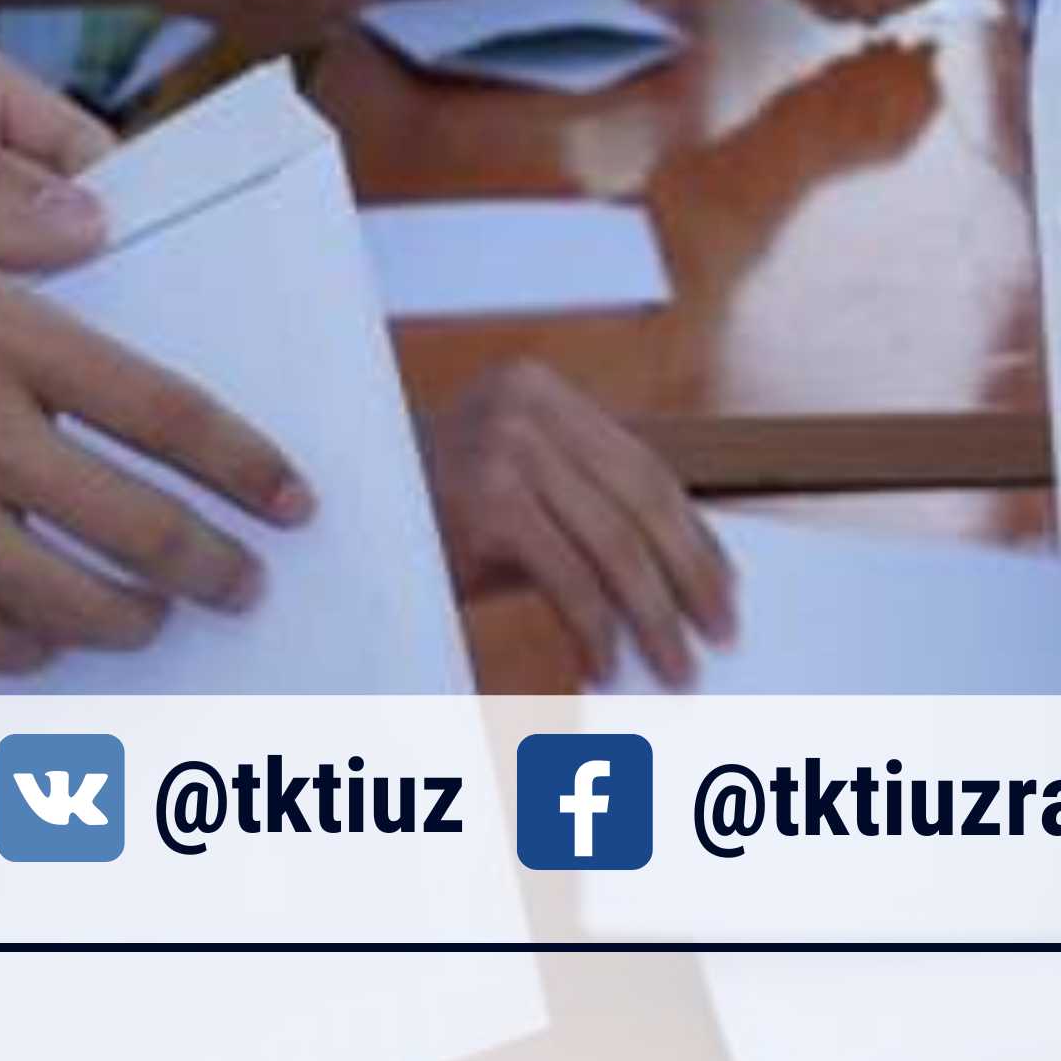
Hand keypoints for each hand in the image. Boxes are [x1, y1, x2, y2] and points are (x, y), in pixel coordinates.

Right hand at [0, 188, 316, 672]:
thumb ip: (1, 219)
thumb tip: (97, 219)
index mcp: (1, 335)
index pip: (169, 416)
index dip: (246, 466)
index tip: (291, 499)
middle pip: (140, 530)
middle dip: (213, 569)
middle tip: (248, 585)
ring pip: (70, 604)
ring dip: (133, 621)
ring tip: (157, 620)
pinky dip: (27, 649)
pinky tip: (41, 640)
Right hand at [421, 359, 737, 684]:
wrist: (333, 526)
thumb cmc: (428, 518)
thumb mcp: (512, 493)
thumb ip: (583, 512)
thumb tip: (682, 578)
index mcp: (541, 391)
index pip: (644, 467)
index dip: (695, 536)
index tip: (727, 591)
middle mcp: (526, 406)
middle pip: (642, 502)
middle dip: (690, 580)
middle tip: (719, 638)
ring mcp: (505, 448)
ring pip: (615, 546)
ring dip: (653, 618)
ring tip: (675, 669)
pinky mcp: (486, 501)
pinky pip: (570, 579)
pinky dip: (597, 631)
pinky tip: (607, 667)